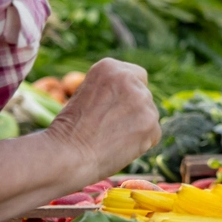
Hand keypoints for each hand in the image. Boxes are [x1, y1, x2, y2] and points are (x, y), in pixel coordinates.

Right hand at [45, 57, 160, 183]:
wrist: (67, 154)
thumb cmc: (69, 130)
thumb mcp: (85, 94)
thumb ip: (110, 91)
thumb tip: (132, 99)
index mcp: (109, 67)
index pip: (135, 76)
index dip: (127, 95)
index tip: (116, 109)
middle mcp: (128, 78)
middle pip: (144, 95)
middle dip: (133, 111)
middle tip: (111, 128)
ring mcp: (142, 99)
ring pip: (150, 115)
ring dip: (138, 127)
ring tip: (112, 139)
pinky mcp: (151, 122)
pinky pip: (154, 134)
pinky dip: (142, 143)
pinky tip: (120, 148)